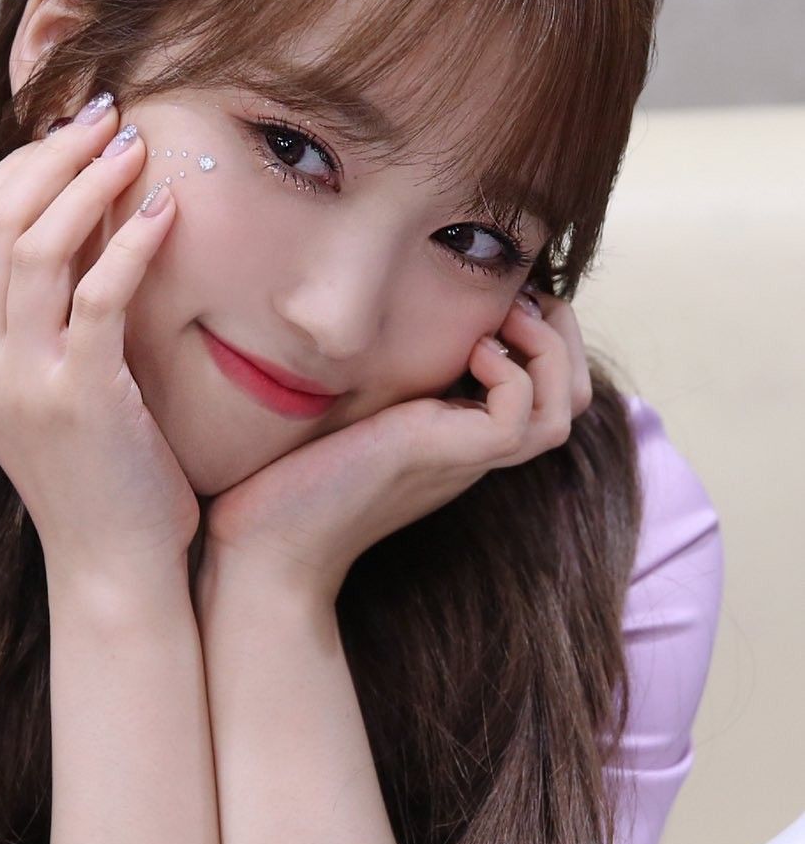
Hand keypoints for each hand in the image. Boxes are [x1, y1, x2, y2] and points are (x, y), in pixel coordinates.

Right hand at [0, 92, 201, 585]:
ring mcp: (20, 379)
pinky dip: (131, 242)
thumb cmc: (99, 472)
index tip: (72, 128)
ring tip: (136, 146)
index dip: (19, 164)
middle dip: (50, 154)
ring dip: (89, 182)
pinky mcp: (78, 397)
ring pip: (36, 244)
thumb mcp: (49, 383)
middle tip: (106, 116)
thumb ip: (43, 313)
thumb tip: (78, 217)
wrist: (111, 567)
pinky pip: (97, 294)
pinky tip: (166, 212)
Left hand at [202, 288, 593, 604]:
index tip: (500, 299)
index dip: (544, 335)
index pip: (547, 389)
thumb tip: (374, 310)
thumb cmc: (293, 477)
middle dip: (563, 334)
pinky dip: (511, 373)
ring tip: (503, 320)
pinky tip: (469, 351)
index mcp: (460, 437)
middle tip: (516, 301)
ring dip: (548, 350)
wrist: (270, 543)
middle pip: (572, 398)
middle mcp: (474, 450)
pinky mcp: (449, 458)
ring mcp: (466, 458)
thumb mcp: (350, 408)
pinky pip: (520, 416)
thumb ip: (379, 374)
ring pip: (562, 410)